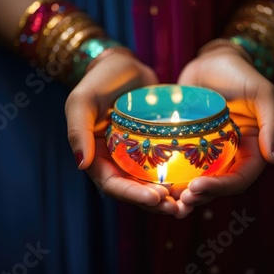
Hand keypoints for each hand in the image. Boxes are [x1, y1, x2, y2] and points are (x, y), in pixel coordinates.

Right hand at [65, 52, 192, 217]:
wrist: (126, 65)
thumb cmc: (100, 81)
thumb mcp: (82, 101)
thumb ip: (78, 131)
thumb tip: (82, 165)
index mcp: (97, 158)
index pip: (113, 185)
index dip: (133, 195)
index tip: (156, 198)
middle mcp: (117, 162)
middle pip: (135, 191)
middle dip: (156, 204)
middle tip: (178, 208)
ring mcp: (137, 157)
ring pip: (152, 185)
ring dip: (169, 198)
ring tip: (189, 204)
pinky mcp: (155, 149)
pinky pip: (166, 168)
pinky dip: (178, 179)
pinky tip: (196, 183)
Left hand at [173, 45, 273, 208]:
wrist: (211, 61)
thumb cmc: (239, 73)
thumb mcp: (262, 93)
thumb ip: (273, 123)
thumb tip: (273, 158)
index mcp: (251, 150)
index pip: (240, 178)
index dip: (221, 188)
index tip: (198, 188)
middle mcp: (230, 156)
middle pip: (217, 186)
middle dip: (200, 197)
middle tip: (180, 200)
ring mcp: (208, 154)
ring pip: (198, 182)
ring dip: (184, 195)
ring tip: (167, 200)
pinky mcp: (188, 147)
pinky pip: (181, 167)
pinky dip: (171, 178)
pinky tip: (156, 184)